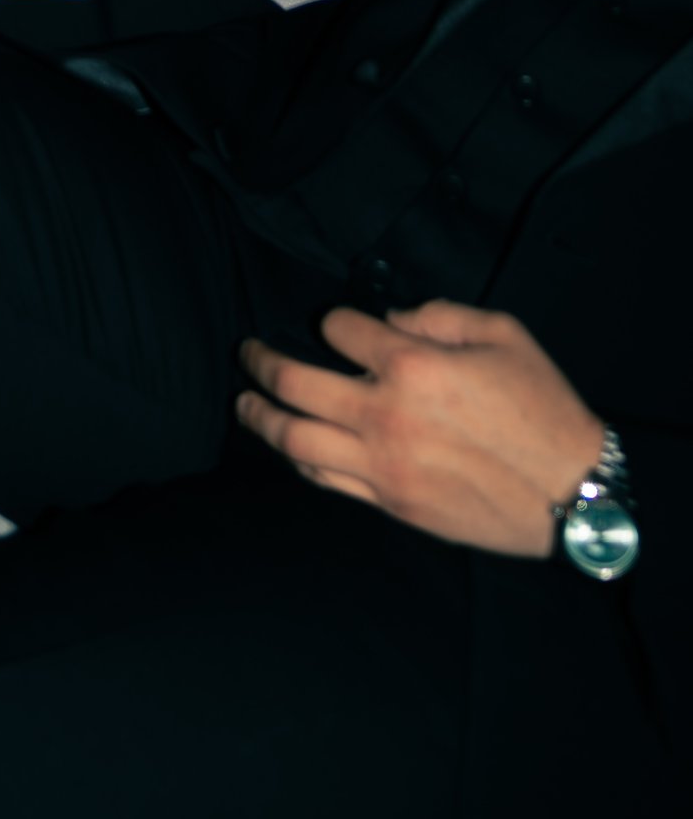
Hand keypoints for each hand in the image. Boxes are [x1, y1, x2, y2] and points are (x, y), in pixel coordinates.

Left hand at [236, 302, 606, 555]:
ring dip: (261, 417)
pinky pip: (327, 480)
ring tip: (245, 402)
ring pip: (296, 441)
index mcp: (413, 365)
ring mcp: (383, 465)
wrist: (573, 495)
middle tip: (247, 352)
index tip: (337, 324)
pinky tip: (290, 447)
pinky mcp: (391, 503)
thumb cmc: (543, 408)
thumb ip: (437, 315)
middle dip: (261, 363)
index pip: (339, 329)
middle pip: (294, 383)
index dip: (333, 321)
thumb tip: (390, 318)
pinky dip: (300, 461)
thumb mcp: (502, 335)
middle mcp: (385, 414)